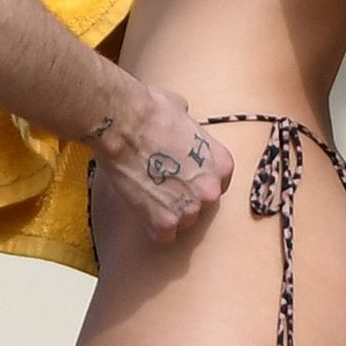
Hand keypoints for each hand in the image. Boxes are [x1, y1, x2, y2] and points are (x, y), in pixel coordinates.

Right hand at [91, 87, 231, 243]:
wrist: (123, 123)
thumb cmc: (150, 110)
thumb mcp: (181, 110)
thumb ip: (189, 126)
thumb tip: (181, 117)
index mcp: (221, 164)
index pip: (218, 184)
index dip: (197, 180)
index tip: (183, 177)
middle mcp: (211, 190)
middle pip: (201, 205)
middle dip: (183, 198)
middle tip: (161, 185)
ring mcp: (189, 209)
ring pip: (182, 223)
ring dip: (167, 213)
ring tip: (147, 195)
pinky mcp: (164, 222)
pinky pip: (163, 236)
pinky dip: (151, 227)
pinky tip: (141, 210)